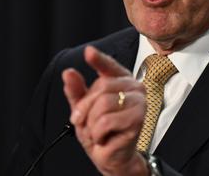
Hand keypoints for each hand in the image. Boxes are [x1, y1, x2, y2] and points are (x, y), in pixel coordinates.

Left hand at [62, 46, 147, 175]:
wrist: (112, 157)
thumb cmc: (101, 132)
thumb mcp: (83, 110)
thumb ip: (76, 91)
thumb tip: (68, 73)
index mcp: (122, 81)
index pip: (109, 66)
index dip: (99, 59)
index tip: (88, 52)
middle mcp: (134, 88)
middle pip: (101, 87)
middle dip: (85, 108)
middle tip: (82, 122)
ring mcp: (139, 103)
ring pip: (103, 105)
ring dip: (91, 123)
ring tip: (97, 131)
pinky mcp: (138, 120)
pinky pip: (106, 121)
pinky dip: (98, 133)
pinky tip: (104, 137)